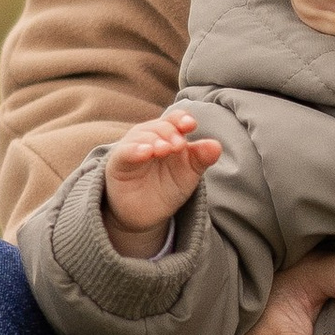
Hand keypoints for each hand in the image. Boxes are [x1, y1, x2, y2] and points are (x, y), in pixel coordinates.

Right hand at [101, 106, 221, 258]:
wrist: (146, 215)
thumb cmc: (167, 187)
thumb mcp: (188, 174)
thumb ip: (201, 158)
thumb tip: (216, 146)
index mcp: (168, 135)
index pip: (175, 119)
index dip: (183, 119)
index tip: (191, 125)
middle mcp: (149, 137)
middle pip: (160, 125)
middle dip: (171, 133)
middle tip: (179, 145)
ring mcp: (132, 148)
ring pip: (141, 135)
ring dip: (155, 140)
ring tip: (165, 149)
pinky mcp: (117, 163)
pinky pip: (124, 152)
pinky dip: (135, 150)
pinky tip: (146, 152)